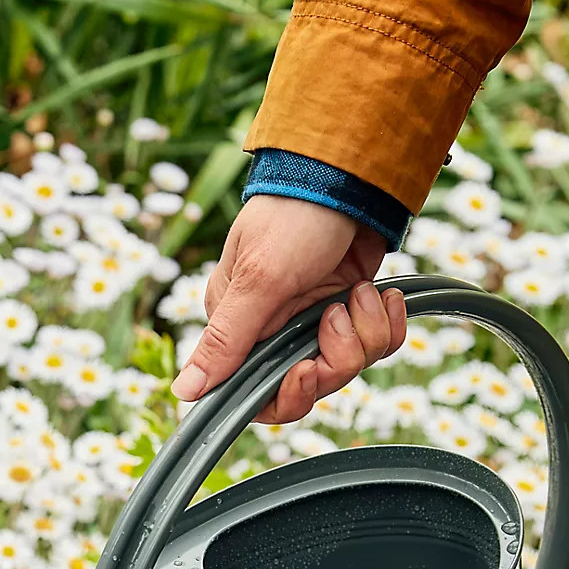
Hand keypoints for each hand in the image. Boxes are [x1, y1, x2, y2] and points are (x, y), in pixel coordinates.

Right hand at [171, 196, 407, 422]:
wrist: (349, 175)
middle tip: (338, 319)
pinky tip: (381, 294)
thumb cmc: (293, 217)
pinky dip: (387, 323)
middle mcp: (277, 329)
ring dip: (364, 331)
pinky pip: (376, 343)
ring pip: (349, 365)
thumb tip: (182, 391)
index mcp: (241, 327)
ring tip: (359, 291)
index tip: (307, 371)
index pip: (257, 394)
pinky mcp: (351, 309)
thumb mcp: (258, 281)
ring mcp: (317, 320)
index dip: (287, 394)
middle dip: (335, 360)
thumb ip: (225, 341)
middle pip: (310, 385)